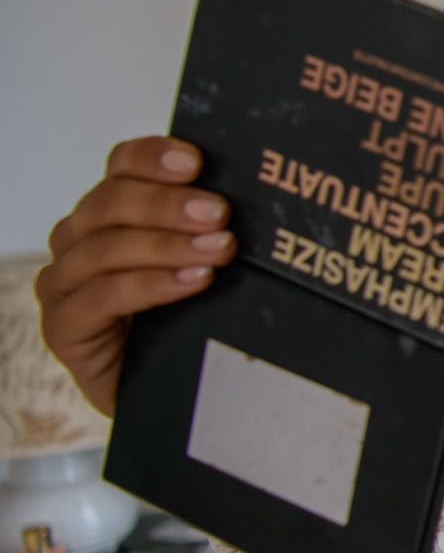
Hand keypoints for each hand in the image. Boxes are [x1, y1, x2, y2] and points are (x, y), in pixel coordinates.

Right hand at [34, 137, 233, 414]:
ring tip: (219, 250)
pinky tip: (191, 282)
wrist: (177, 395)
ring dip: (166, 245)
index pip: (121, 166)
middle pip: (110, 203)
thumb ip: (217, 228)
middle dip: (168, 205)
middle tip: (219, 213)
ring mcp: (65, 284)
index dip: (152, 157)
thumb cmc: (194, 321)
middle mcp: (80, 241)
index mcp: (112, 213)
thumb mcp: (211, 264)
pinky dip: (148, 285)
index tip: (196, 161)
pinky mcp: (63, 328)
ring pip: (104, 248)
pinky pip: (99, 297)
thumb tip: (269, 196)